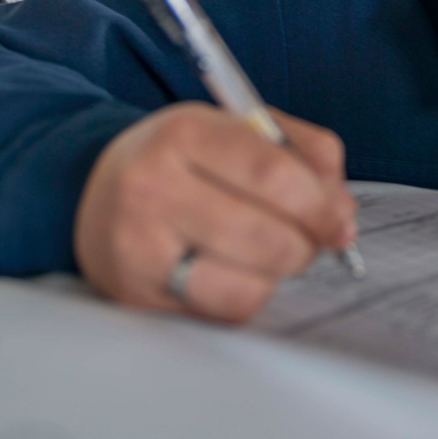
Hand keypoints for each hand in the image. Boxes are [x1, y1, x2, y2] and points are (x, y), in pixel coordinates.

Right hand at [74, 103, 356, 321]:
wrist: (95, 192)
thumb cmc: (183, 160)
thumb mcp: (237, 127)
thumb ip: (302, 151)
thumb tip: (341, 207)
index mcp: (185, 132)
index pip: (272, 174)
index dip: (320, 203)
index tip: (341, 219)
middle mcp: (154, 187)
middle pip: (265, 235)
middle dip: (308, 244)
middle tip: (314, 239)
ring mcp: (141, 246)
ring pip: (248, 285)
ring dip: (279, 274)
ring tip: (275, 253)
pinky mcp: (140, 295)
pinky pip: (223, 311)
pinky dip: (249, 296)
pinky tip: (241, 272)